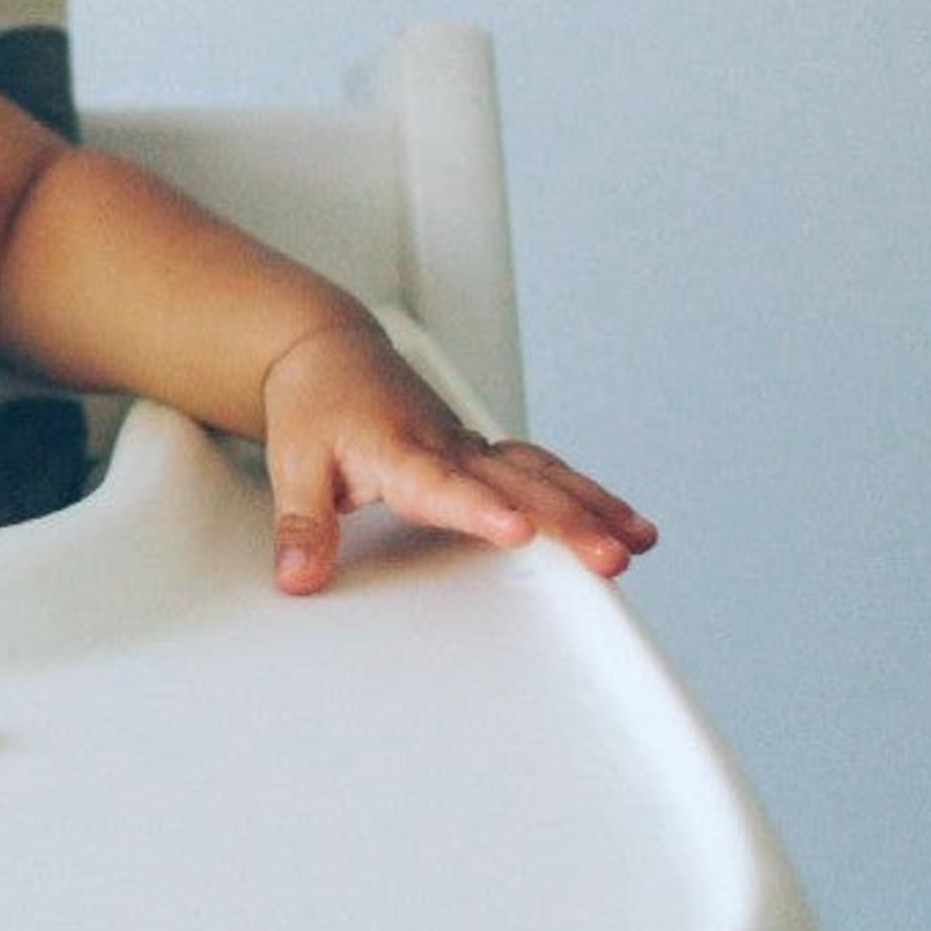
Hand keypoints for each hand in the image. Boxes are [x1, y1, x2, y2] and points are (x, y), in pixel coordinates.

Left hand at [254, 319, 655, 595]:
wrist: (329, 352)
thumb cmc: (315, 405)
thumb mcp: (291, 464)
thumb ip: (302, 526)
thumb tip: (298, 578)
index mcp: (399, 448)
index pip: (444, 484)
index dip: (481, 509)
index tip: (518, 530)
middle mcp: (446, 445)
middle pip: (515, 484)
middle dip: (568, 521)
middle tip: (611, 557)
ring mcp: (471, 447)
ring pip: (541, 473)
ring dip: (593, 506)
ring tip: (639, 541)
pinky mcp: (483, 452)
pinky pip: (541, 470)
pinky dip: (584, 493)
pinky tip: (622, 520)